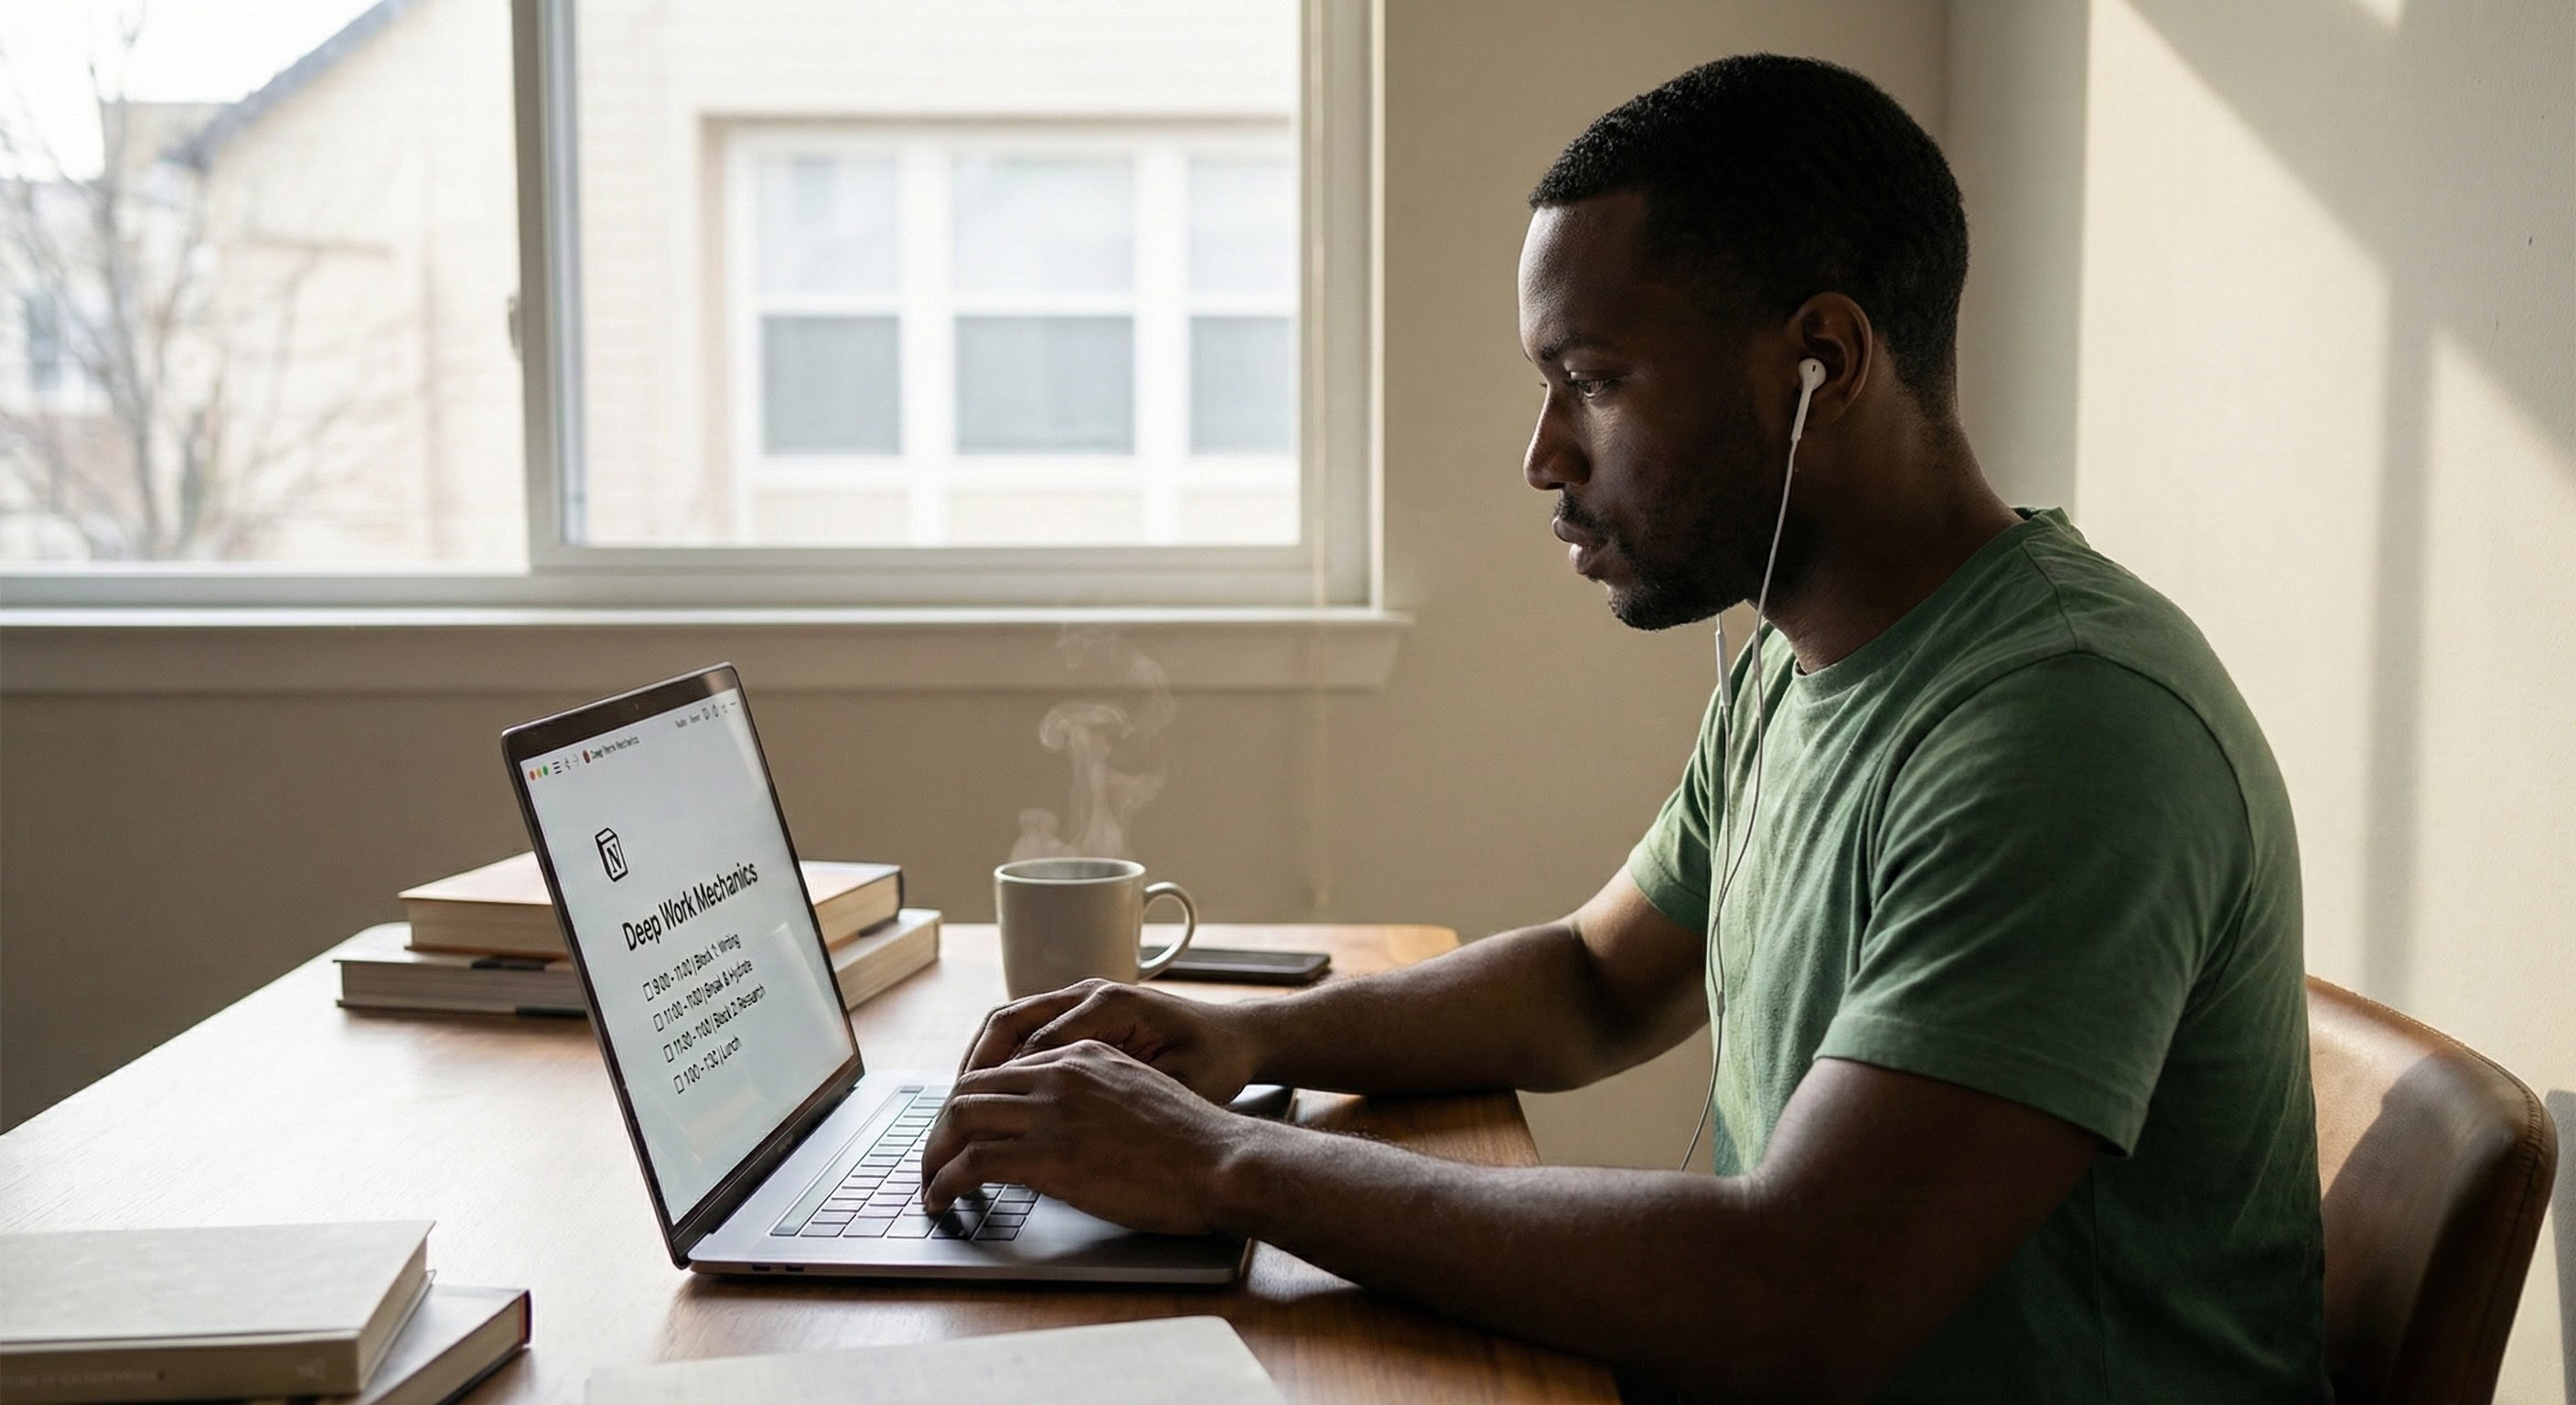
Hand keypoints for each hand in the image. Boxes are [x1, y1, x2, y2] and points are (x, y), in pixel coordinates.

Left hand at [920, 1040, 1262, 1234]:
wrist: (1221, 1161)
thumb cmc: (1193, 1141)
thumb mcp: (1138, 1093)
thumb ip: (1095, 1096)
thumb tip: (1065, 1124)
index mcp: (1083, 1053)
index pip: (1003, 1068)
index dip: (974, 1105)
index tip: (962, 1133)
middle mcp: (1060, 1072)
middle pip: (972, 1088)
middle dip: (943, 1128)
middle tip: (935, 1160)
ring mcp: (1052, 1111)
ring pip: (961, 1118)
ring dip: (934, 1155)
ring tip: (930, 1184)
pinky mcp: (1049, 1155)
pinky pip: (972, 1162)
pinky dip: (944, 1182)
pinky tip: (941, 1199)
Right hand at [958, 978, 1260, 1105]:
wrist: (1240, 1037)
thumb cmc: (1216, 1062)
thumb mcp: (1179, 1084)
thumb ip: (1124, 1098)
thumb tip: (1067, 1121)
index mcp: (1109, 1006)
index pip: (1031, 1040)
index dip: (997, 1084)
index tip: (971, 1123)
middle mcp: (1089, 994)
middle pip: (1007, 1023)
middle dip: (973, 1071)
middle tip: (950, 1119)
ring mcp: (1083, 1000)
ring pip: (1010, 1022)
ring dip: (981, 1064)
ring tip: (958, 1110)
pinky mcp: (1084, 1014)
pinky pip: (1027, 1030)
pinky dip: (1003, 1060)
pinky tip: (992, 1096)